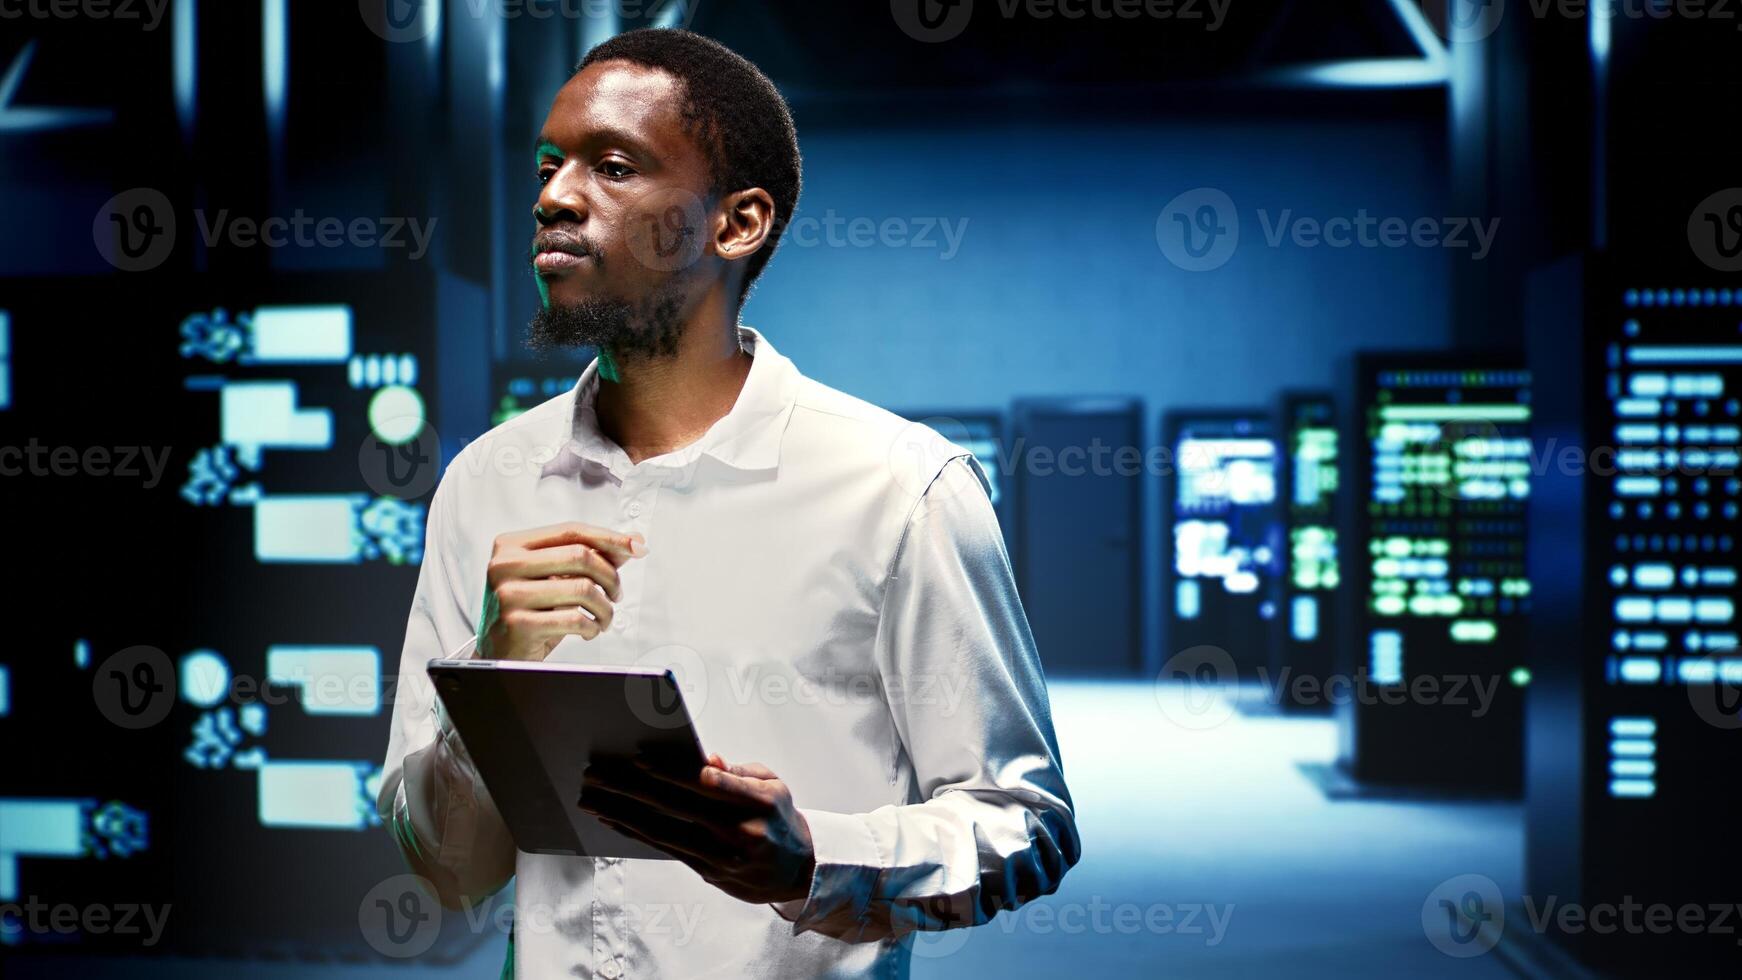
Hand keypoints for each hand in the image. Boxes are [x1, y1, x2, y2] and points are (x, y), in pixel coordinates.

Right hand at [478, 522, 645, 660]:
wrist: (500, 655)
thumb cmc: (531, 612)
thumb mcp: (556, 579)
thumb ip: (591, 557)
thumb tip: (633, 541)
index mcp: (511, 546)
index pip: (570, 531)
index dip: (609, 538)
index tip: (637, 547)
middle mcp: (504, 565)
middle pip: (580, 556)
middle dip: (610, 577)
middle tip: (617, 594)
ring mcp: (508, 594)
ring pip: (582, 588)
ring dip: (605, 607)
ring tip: (604, 617)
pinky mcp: (517, 624)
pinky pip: (574, 618)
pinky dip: (592, 626)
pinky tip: (589, 630)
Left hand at [579, 754, 816, 904]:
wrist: (801, 870)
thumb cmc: (781, 817)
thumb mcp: (771, 784)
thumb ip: (735, 771)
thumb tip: (704, 758)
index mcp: (758, 800)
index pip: (708, 783)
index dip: (671, 771)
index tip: (639, 758)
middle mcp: (740, 830)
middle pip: (676, 806)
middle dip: (632, 788)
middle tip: (598, 774)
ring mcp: (723, 855)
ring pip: (663, 831)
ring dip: (622, 813)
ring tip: (592, 799)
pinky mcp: (710, 872)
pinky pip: (666, 849)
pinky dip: (637, 834)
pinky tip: (615, 820)